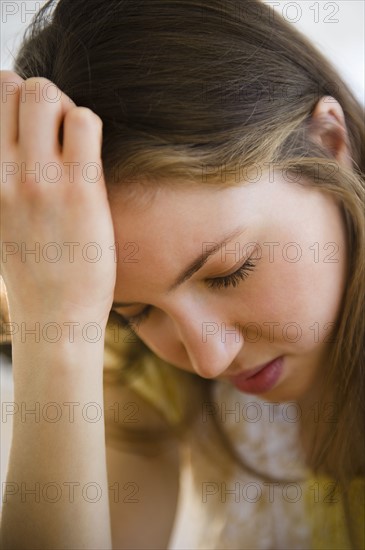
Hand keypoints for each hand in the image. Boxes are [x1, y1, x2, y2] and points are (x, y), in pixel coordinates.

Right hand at [1, 72, 116, 325]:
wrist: (54, 317)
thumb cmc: (32, 272)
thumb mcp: (0, 222)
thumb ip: (4, 181)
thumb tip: (17, 148)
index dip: (16, 101)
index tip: (32, 126)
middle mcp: (3, 172)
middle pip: (19, 86)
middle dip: (43, 97)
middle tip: (57, 130)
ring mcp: (40, 179)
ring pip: (49, 95)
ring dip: (67, 109)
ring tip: (75, 143)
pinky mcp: (79, 190)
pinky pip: (85, 122)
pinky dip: (90, 127)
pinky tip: (91, 158)